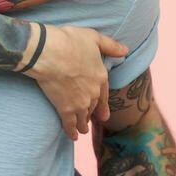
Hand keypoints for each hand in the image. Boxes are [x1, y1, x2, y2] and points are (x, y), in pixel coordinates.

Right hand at [23, 25, 128, 139]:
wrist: (50, 53)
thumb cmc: (70, 41)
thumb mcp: (94, 38)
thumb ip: (110, 46)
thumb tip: (125, 51)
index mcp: (101, 76)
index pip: (104, 94)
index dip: (103, 105)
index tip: (104, 115)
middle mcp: (93, 93)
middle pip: (93, 107)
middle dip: (91, 115)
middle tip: (89, 123)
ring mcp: (80, 103)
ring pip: (83, 118)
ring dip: (82, 125)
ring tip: (81, 131)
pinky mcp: (65, 109)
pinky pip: (70, 124)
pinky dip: (71, 131)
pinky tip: (72, 137)